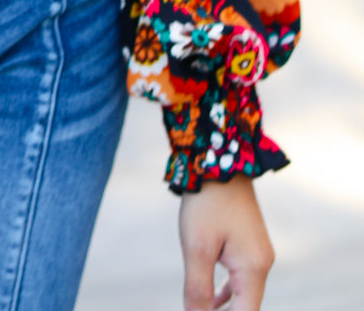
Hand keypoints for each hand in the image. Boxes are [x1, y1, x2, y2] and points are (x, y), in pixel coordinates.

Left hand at [179, 176, 273, 310]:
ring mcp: (257, 253)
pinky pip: (239, 278)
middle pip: (245, 307)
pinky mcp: (248, 244)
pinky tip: (210, 297)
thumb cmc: (207, 202)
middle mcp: (261, 264)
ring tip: (198, 310)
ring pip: (242, 294)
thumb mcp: (196, 246)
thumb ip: (197, 287)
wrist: (218, 160)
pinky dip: (225, 291)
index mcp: (254, 268)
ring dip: (222, 307)